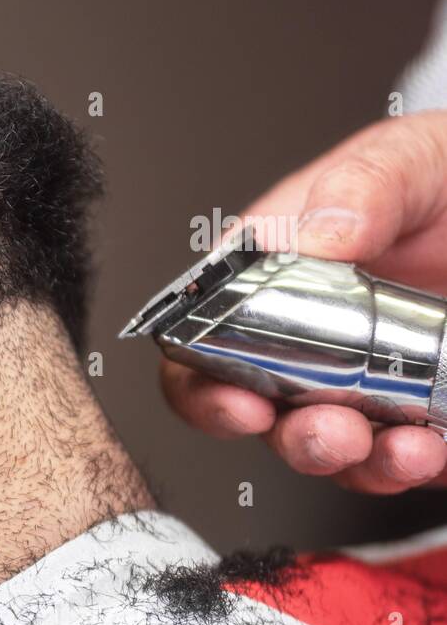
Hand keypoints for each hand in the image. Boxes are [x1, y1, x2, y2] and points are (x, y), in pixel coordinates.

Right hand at [163, 110, 446, 493]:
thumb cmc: (442, 177)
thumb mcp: (409, 158)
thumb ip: (362, 185)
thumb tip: (320, 233)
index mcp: (272, 272)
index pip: (202, 341)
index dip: (204, 385)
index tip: (239, 402)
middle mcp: (304, 337)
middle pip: (259, 411)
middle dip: (291, 436)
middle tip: (330, 431)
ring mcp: (359, 380)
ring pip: (328, 447)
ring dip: (356, 461)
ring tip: (399, 449)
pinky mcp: (415, 414)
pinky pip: (398, 459)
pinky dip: (411, 466)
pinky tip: (431, 449)